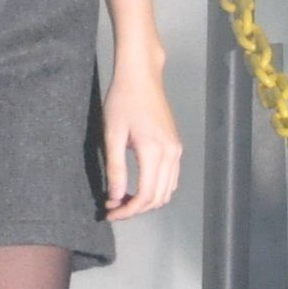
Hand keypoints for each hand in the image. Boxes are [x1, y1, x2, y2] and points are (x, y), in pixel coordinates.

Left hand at [98, 53, 182, 221]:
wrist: (142, 76)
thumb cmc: (122, 100)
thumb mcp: (112, 134)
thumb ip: (116, 168)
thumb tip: (117, 196)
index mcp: (154, 151)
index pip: (146, 195)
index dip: (128, 210)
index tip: (110, 212)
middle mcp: (171, 154)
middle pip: (158, 197)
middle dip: (136, 209)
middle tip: (113, 207)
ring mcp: (177, 150)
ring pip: (167, 191)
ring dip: (146, 201)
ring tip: (122, 198)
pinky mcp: (176, 146)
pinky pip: (170, 179)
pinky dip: (156, 189)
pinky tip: (137, 186)